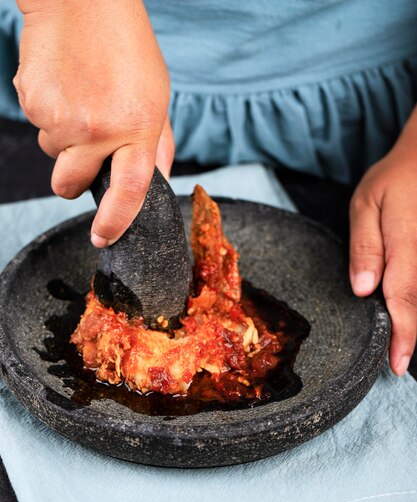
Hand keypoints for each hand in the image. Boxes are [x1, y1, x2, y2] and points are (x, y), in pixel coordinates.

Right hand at [13, 0, 173, 246]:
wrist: (82, 1)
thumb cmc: (126, 46)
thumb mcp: (157, 97)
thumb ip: (157, 144)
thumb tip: (160, 181)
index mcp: (137, 129)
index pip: (128, 193)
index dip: (115, 223)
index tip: (103, 239)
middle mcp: (99, 130)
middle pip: (71, 186)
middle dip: (73, 183)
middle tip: (84, 156)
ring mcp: (62, 117)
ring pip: (54, 156)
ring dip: (64, 142)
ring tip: (80, 101)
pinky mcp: (33, 102)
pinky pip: (38, 127)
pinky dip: (49, 116)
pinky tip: (64, 88)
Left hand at [350, 112, 416, 375]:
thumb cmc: (396, 179)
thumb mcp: (367, 203)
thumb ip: (365, 247)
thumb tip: (364, 290)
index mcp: (407, 243)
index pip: (404, 298)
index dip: (403, 335)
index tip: (397, 364)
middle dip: (411, 336)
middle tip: (397, 360)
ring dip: (416, 319)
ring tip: (402, 343)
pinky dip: (416, 302)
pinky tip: (408, 313)